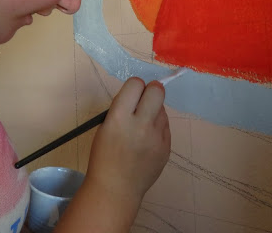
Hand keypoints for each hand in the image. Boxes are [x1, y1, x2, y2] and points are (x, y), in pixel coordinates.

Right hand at [85, 77, 170, 203]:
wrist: (116, 188)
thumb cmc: (104, 156)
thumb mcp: (105, 126)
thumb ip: (122, 108)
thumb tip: (138, 95)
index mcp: (119, 117)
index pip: (136, 83)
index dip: (134, 86)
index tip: (132, 94)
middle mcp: (141, 124)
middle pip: (157, 90)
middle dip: (151, 91)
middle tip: (144, 100)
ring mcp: (157, 137)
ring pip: (162, 108)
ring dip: (154, 111)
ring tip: (142, 127)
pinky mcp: (167, 147)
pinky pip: (165, 126)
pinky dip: (157, 128)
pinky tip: (147, 141)